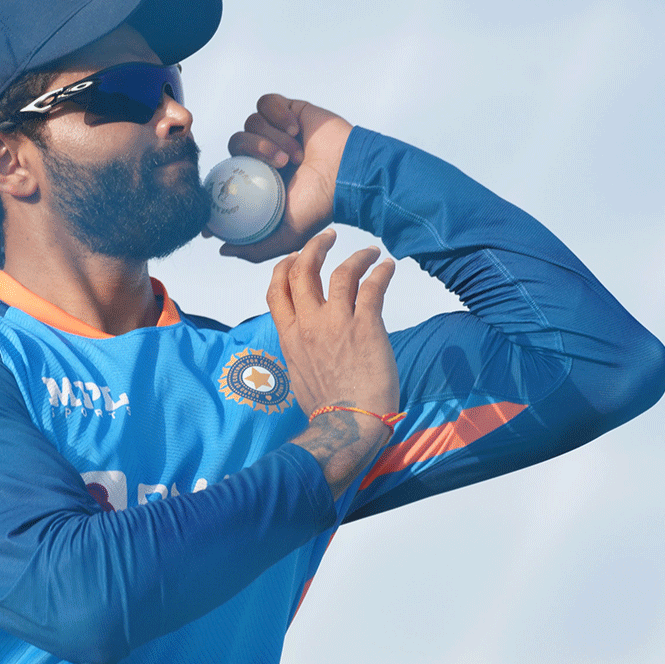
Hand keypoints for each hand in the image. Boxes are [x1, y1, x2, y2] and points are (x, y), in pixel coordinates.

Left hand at [220, 96, 351, 262]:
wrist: (351, 175)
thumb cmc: (322, 206)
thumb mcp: (287, 235)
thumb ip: (256, 248)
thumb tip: (221, 251)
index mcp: (257, 178)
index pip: (228, 169)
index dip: (227, 172)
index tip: (243, 181)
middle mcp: (264, 154)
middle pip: (237, 142)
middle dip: (257, 150)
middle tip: (282, 163)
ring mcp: (275, 131)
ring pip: (251, 123)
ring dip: (273, 137)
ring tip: (297, 151)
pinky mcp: (287, 110)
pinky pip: (266, 102)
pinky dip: (277, 114)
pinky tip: (295, 128)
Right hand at [268, 229, 399, 494]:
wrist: (347, 425)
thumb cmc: (326, 409)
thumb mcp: (298, 374)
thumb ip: (300, 350)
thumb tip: (306, 344)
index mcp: (290, 336)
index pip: (277, 290)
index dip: (284, 268)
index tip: (295, 258)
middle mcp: (309, 324)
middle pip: (302, 271)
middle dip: (314, 248)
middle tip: (327, 238)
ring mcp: (337, 323)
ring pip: (340, 273)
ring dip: (356, 257)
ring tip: (370, 252)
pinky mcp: (366, 326)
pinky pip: (372, 288)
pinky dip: (381, 272)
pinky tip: (388, 267)